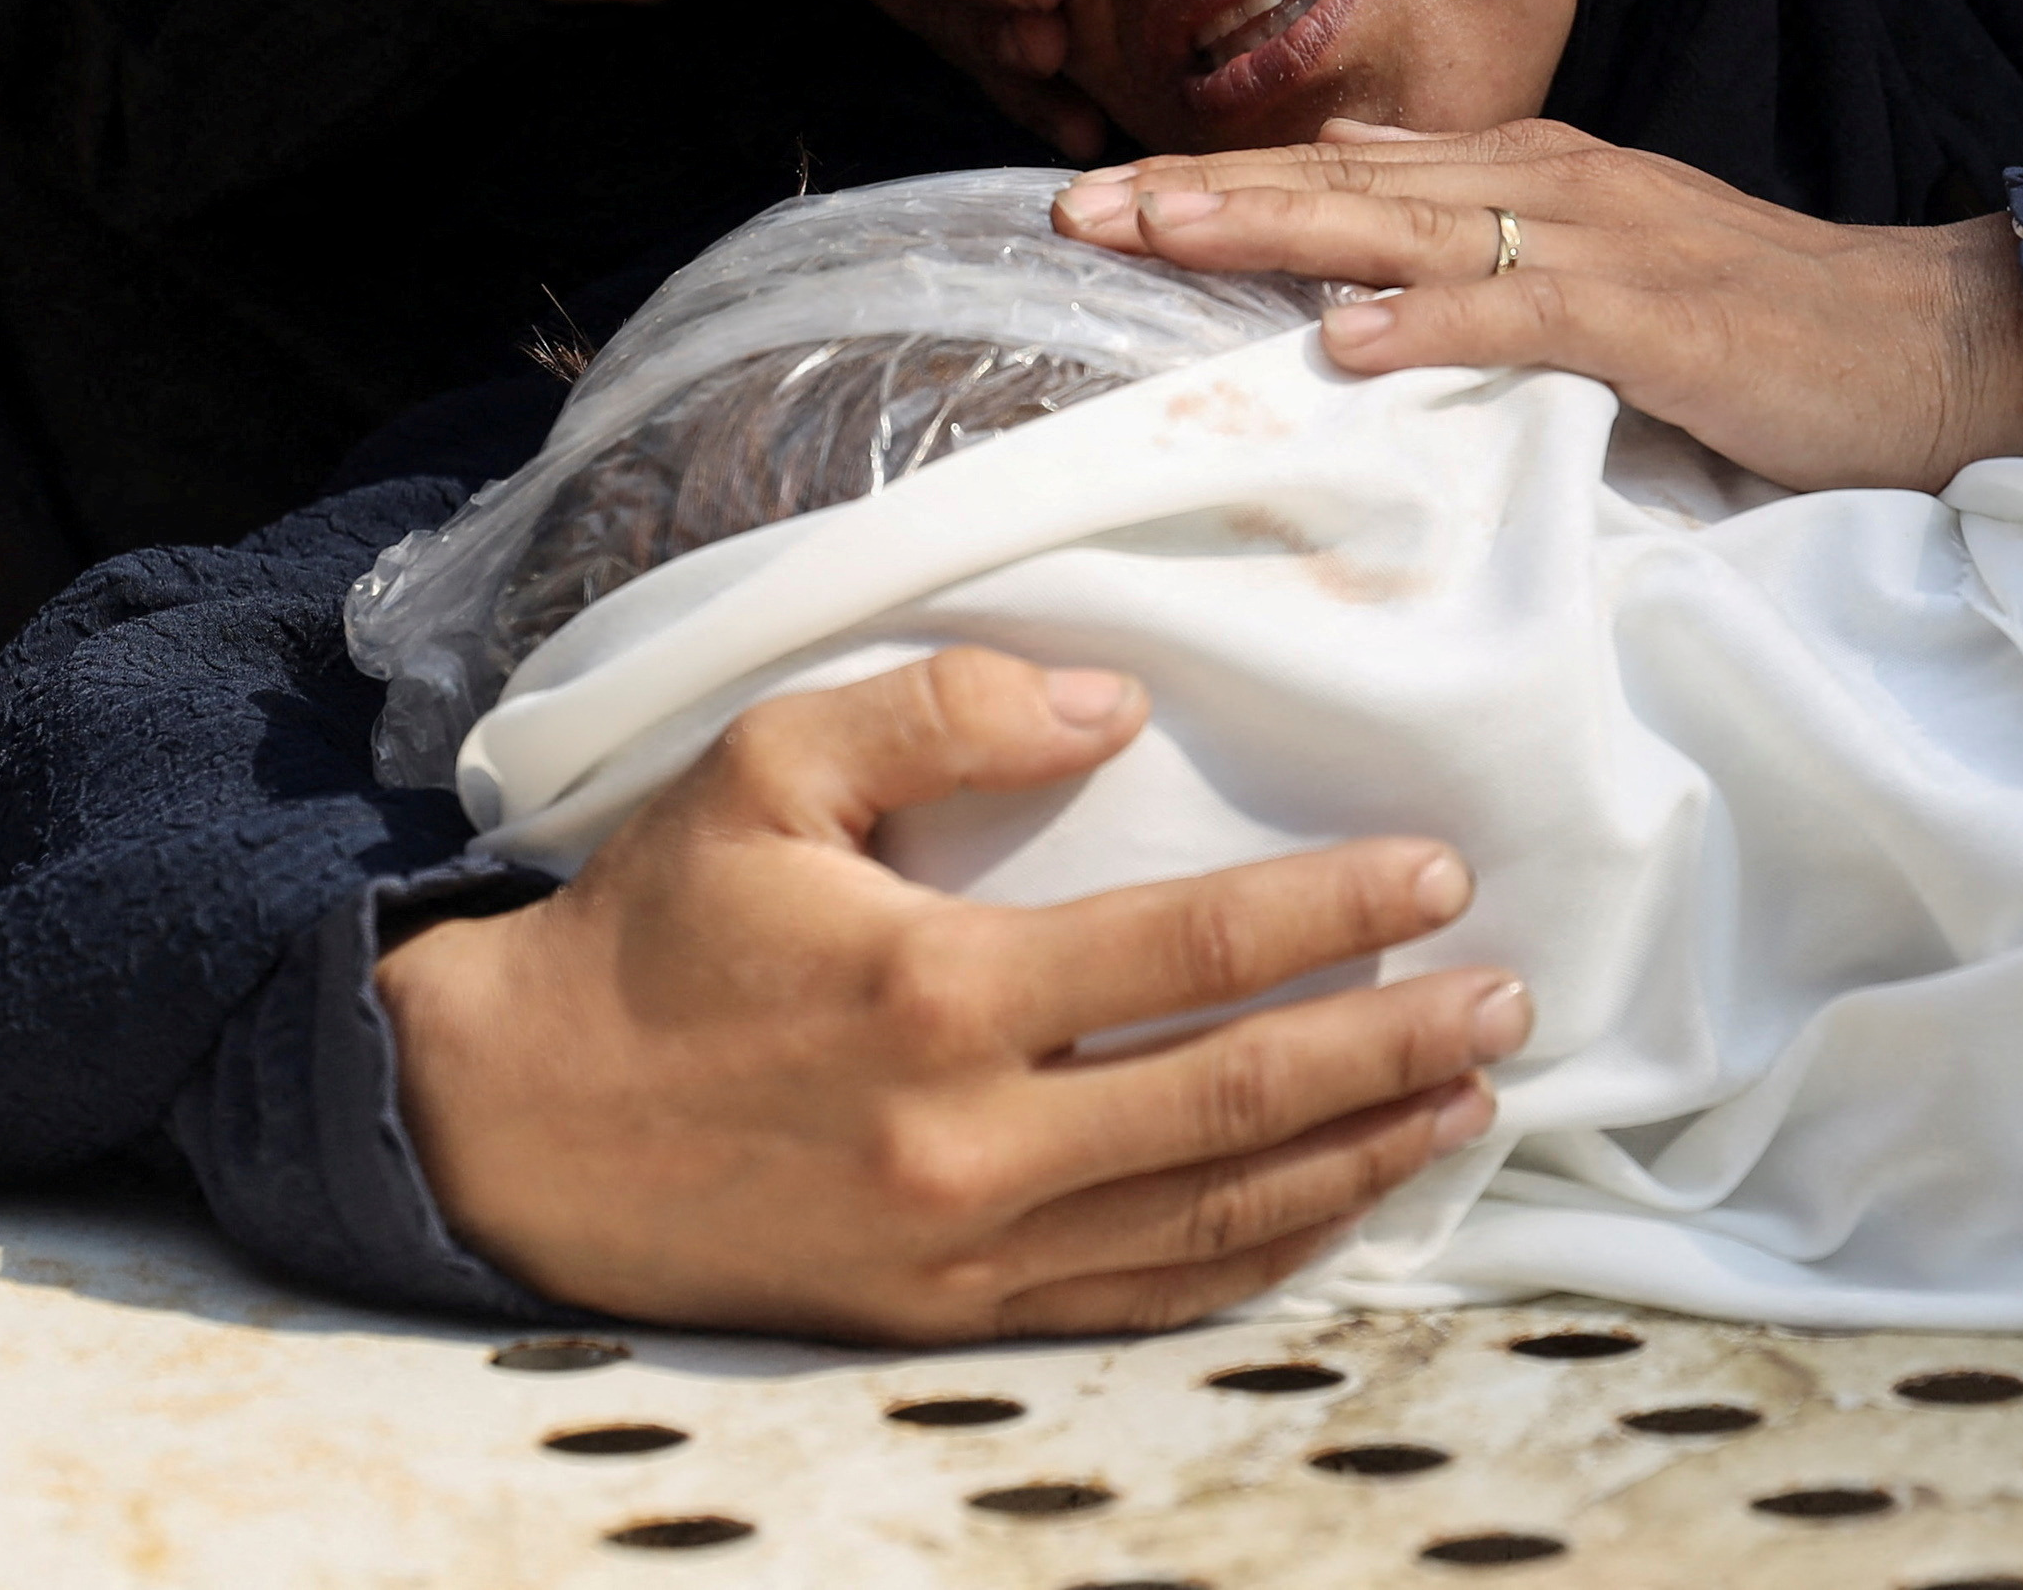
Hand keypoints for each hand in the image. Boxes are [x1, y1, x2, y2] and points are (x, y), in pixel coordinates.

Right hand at [381, 649, 1528, 1339]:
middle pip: (1237, 1099)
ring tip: (1468, 1103)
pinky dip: (1258, 1261)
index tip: (1437, 876)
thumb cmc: (653, 930)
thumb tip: (1112, 701)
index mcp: (937, 989)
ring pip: (1213, 1218)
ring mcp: (964, 1248)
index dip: (1330, 916)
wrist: (513, 1126)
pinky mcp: (946, 1320)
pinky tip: (1338, 1210)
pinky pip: (1141, 1300)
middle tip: (1509, 1001)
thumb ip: (943, 712)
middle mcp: (969, 1138)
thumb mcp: (767, 767)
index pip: (1190, 952)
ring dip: (1358, 1159)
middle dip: (1393, 1048)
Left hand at [1054, 120, 2022, 492]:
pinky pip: (1529, 316)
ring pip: (1412, 224)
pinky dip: (1437, 322)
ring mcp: (1610, 247)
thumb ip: (1495, 233)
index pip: (1356, 171)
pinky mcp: (1664, 320)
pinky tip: (1350, 338)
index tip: (1104, 191)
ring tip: (1159, 236)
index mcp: (1545, 177)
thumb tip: (1362, 205)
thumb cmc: (1780, 324)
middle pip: (1353, 181)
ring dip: (1277, 228)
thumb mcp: (1618, 264)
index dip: (1229, 176)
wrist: (1941, 336)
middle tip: (1077, 202)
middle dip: (1210, 189)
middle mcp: (1559, 188)